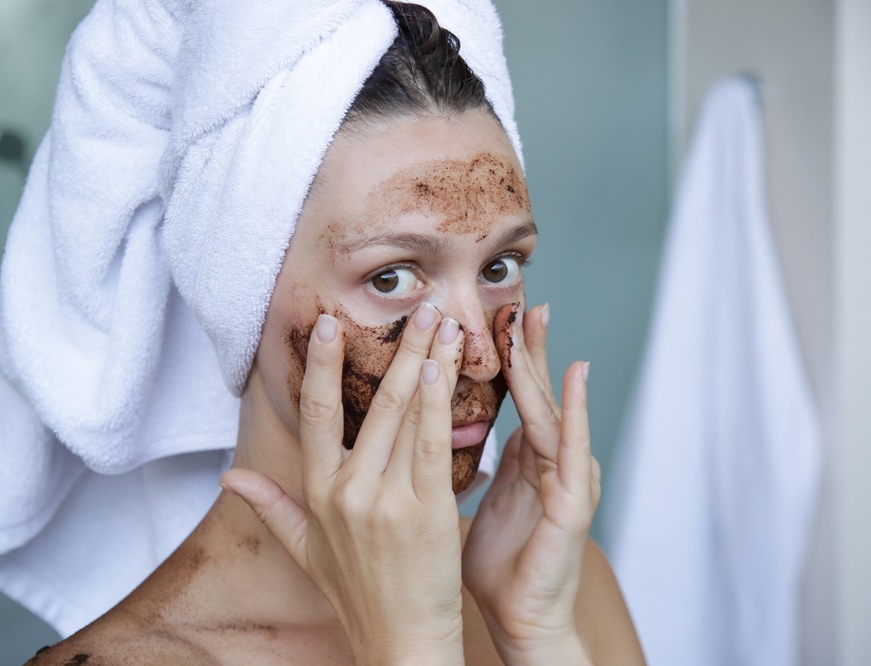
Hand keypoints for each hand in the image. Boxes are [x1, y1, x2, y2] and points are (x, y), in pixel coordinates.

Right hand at [222, 304, 467, 665]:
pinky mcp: (426, 513)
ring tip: (443, 324)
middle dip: (398, 349)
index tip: (330, 323)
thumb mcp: (304, 550)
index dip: (322, 365)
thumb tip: (227, 479)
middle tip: (418, 305)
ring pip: (405, 416)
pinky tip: (444, 369)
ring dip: (427, 363)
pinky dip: (438, 404)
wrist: (399, 643)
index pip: (315, 414)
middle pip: (371, 403)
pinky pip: (431, 446)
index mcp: (318, 493)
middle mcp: (347, 491)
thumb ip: (269, 506)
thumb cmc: (355, 594)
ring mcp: (386, 501)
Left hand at [463, 303, 600, 664]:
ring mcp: (566, 479)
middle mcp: (551, 461)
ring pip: (551, 411)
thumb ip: (480, 460)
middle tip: (520, 298)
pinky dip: (573, 411)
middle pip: (536, 392)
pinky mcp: (572, 505)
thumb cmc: (500, 563)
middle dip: (527, 346)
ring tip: (536, 320)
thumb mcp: (486, 497)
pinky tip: (574, 377)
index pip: (516, 395)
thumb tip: (448, 429)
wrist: (521, 619)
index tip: (494, 313)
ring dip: (543, 364)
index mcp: (528, 458)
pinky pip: (572, 451)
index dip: (506, 354)